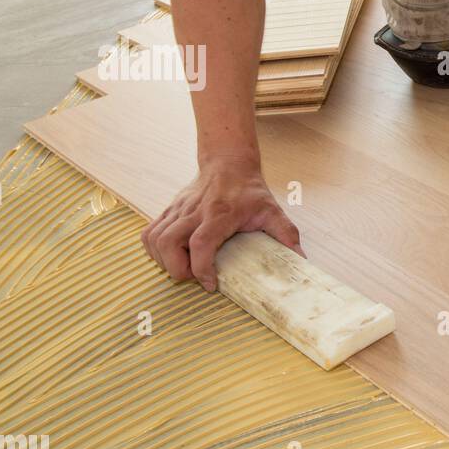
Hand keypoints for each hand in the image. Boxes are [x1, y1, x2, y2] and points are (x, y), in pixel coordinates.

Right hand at [141, 159, 302, 291]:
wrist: (228, 163)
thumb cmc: (249, 191)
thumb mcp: (272, 210)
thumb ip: (286, 235)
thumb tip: (300, 260)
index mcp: (220, 213)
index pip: (202, 242)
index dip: (201, 268)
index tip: (210, 284)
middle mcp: (194, 212)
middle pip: (169, 243)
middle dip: (177, 269)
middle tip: (194, 277)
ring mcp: (177, 210)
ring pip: (154, 238)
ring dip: (163, 261)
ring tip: (183, 269)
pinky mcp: (168, 211)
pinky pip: (148, 233)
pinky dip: (153, 250)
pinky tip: (169, 257)